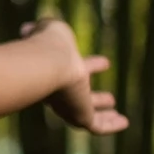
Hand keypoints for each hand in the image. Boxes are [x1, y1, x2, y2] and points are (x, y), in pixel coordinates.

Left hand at [20, 17, 128, 134]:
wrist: (46, 65)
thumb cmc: (48, 44)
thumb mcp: (50, 28)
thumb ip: (45, 28)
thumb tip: (28, 29)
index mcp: (52, 69)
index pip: (66, 67)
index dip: (80, 63)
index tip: (97, 61)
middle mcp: (58, 90)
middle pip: (76, 92)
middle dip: (90, 92)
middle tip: (108, 95)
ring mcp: (69, 105)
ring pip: (85, 110)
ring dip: (99, 107)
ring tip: (114, 106)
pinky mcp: (80, 117)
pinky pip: (96, 126)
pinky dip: (110, 125)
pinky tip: (124, 122)